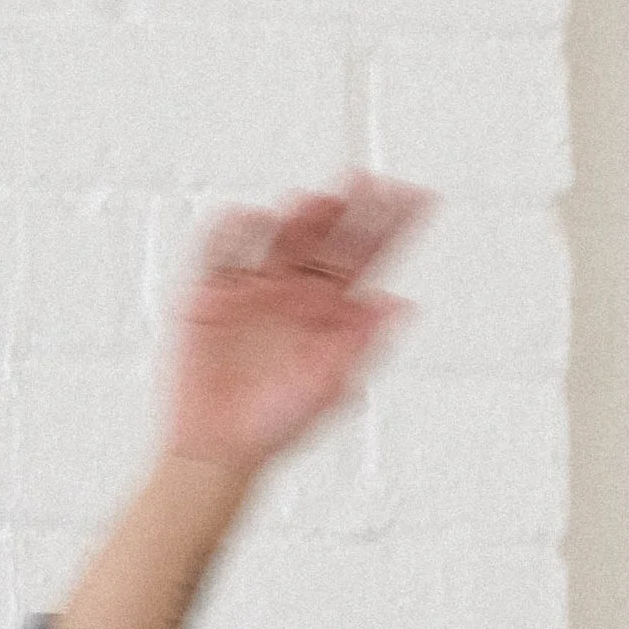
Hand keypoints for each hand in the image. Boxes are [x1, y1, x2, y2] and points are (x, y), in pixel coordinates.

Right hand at [162, 173, 432, 475]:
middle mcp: (295, 291)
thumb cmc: (276, 425)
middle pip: (326, 236)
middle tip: (365, 181)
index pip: (366, 256)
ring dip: (299, 217)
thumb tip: (402, 306)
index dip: (392, 225)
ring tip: (317, 203)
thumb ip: (362, 344)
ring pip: (280, 236)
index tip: (417, 196)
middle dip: (347, 208)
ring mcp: (254, 287)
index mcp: (330, 311)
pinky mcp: (211, 293)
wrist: (218, 447)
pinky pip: (222, 250)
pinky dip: (234, 230)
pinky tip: (251, 220)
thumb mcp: (328, 388)